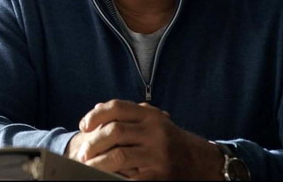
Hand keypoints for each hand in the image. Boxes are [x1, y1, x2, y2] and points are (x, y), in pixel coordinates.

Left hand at [65, 99, 223, 179]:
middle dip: (93, 143)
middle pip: (114, 131)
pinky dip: (115, 178)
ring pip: (118, 156)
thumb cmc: (169, 139)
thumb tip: (97, 110)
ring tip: (88, 167)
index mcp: (150, 115)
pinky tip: (106, 178)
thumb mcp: (153, 120)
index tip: (83, 126)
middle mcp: (154, 131)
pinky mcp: (159, 174)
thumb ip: (129, 114)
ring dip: (98, 163)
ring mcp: (157, 154)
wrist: (199, 160)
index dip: (95, 115)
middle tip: (82, 153)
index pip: (116, 107)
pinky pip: (131, 178)